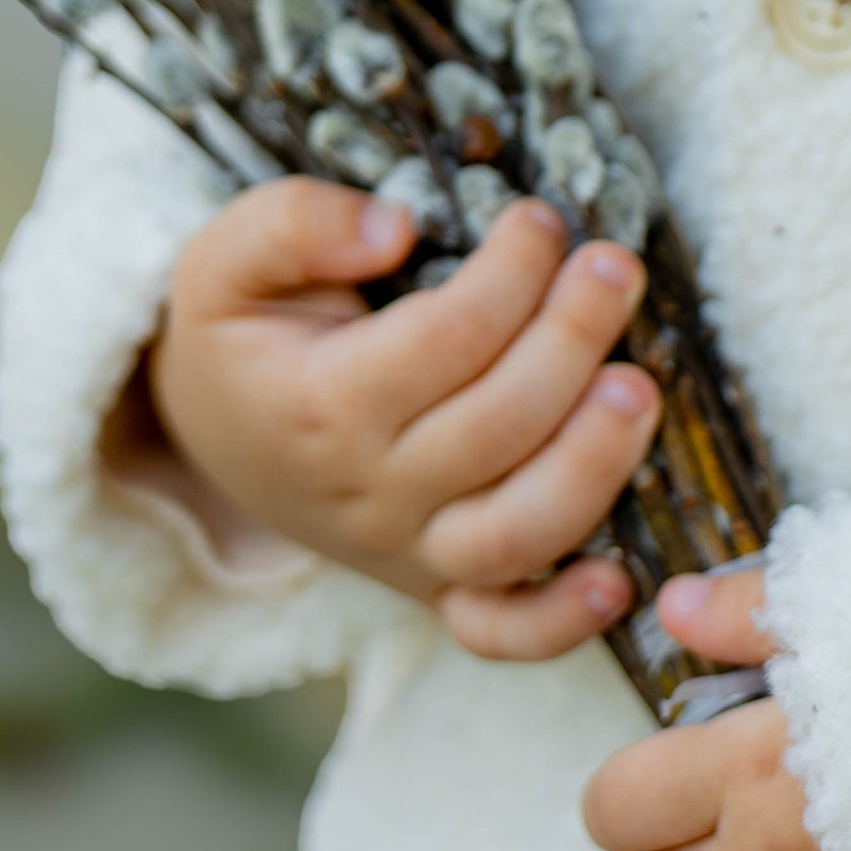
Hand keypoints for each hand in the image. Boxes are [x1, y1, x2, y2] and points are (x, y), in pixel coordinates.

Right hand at [146, 182, 661, 657]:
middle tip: (614, 268)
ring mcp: (407, 552)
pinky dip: (562, 622)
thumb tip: (394, 227)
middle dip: (571, 341)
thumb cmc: (239, 333)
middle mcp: (369, 493)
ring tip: (639, 384)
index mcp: (320, 404)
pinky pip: (500, 631)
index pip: (445, 340)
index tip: (541, 219)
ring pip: (515, 533)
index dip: (509, 275)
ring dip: (594, 464)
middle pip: (497, 429)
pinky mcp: (436, 588)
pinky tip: (621, 578)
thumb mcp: (227, 258)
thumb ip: (292, 225)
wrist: (211, 436)